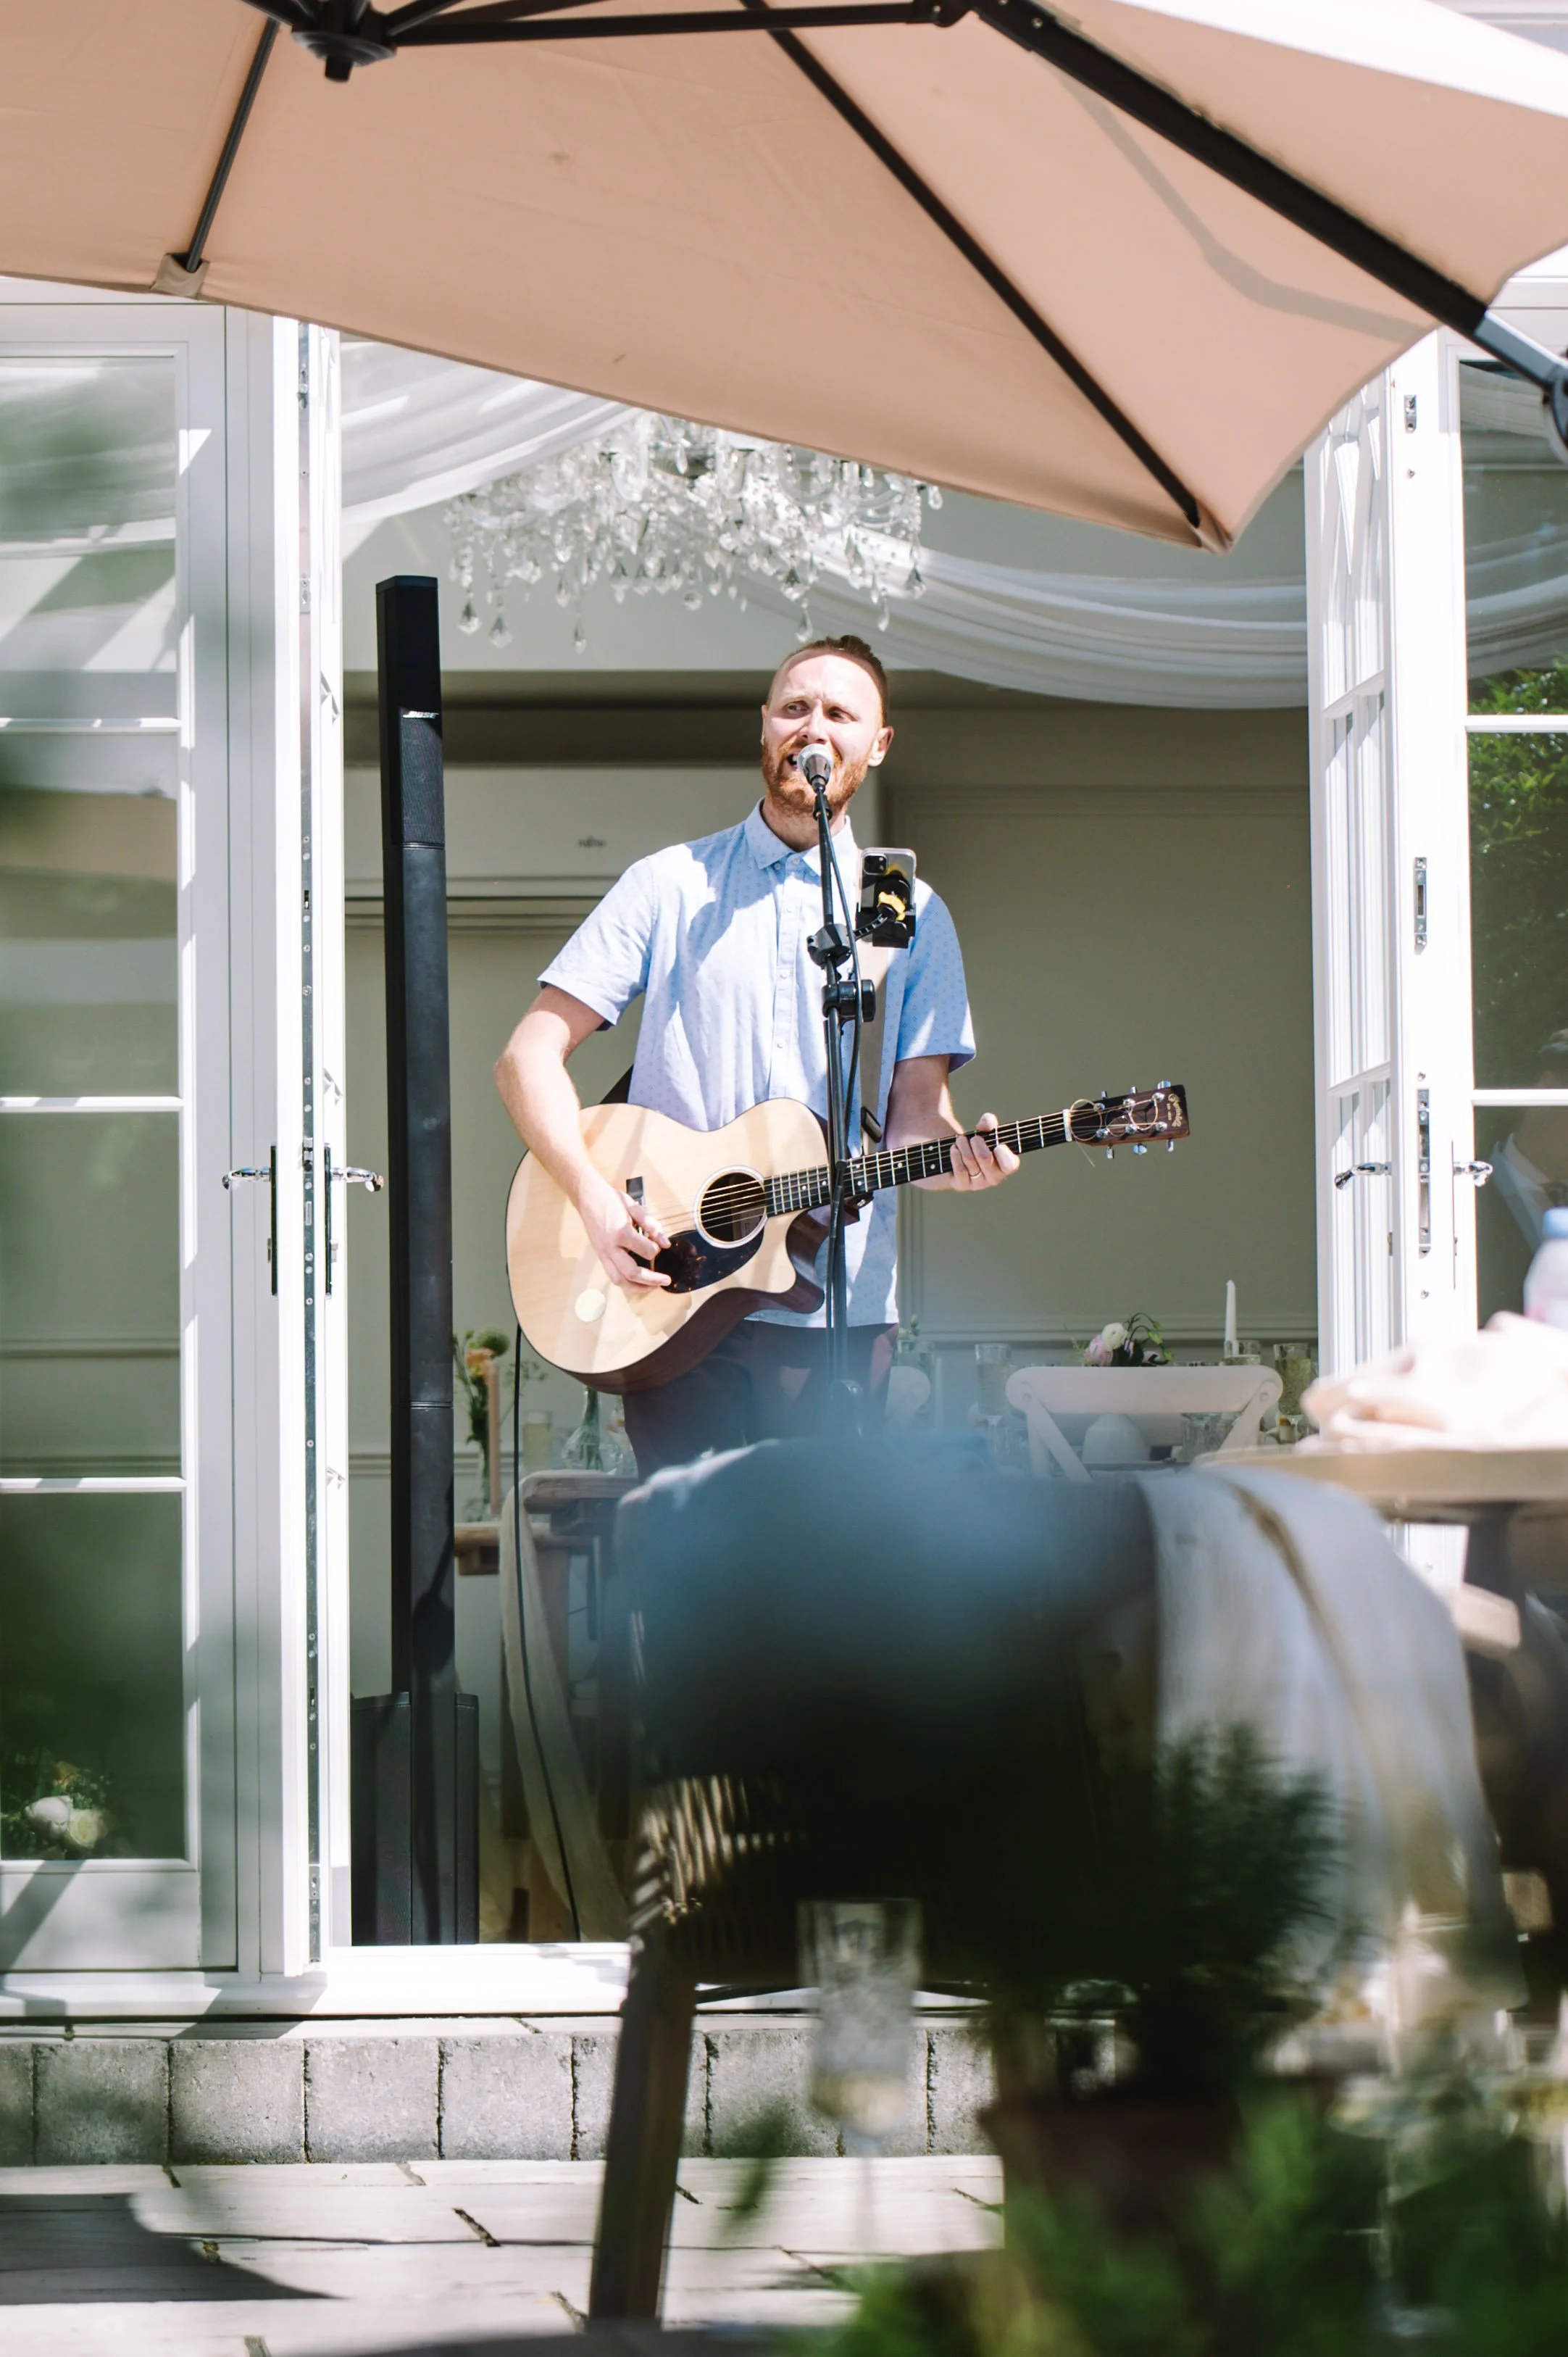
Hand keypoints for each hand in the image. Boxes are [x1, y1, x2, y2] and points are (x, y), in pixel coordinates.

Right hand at [575, 1168, 671, 1288]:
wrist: (587, 1197)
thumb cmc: (611, 1200)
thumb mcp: (634, 1207)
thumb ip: (651, 1225)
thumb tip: (665, 1243)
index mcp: (621, 1232)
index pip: (646, 1251)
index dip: (656, 1250)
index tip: (660, 1246)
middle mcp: (611, 1247)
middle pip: (632, 1273)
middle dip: (652, 1280)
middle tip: (666, 1280)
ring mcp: (603, 1254)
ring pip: (619, 1280)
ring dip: (637, 1287)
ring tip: (652, 1287)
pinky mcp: (600, 1256)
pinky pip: (612, 1275)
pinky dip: (625, 1282)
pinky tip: (636, 1282)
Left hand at [948, 1113, 1018, 1190]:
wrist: (954, 1155)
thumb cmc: (975, 1142)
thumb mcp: (984, 1128)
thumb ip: (989, 1122)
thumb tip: (984, 1126)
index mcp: (1006, 1165)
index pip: (1010, 1165)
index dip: (1004, 1154)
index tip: (997, 1145)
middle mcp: (994, 1177)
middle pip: (985, 1159)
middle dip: (977, 1142)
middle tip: (973, 1138)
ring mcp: (978, 1183)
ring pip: (970, 1160)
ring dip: (963, 1145)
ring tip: (960, 1139)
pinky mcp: (963, 1185)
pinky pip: (960, 1170)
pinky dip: (956, 1155)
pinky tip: (954, 1149)